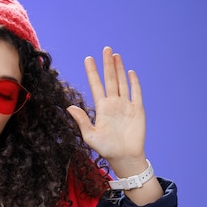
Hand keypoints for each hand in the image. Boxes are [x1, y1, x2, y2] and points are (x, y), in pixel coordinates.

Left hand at [68, 46, 162, 204]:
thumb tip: (69, 107)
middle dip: (107, 65)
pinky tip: (130, 72)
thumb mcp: (90, 136)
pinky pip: (136, 93)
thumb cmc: (106, 149)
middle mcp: (113, 104)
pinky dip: (134, 82)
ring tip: (115, 55)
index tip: (88, 59)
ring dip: (119, 69)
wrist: (124, 157)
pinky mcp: (138, 110)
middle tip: (105, 49)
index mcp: (101, 108)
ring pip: (122, 82)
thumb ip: (81, 121)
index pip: (96, 85)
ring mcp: (126, 105)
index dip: (92, 72)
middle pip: (110, 79)